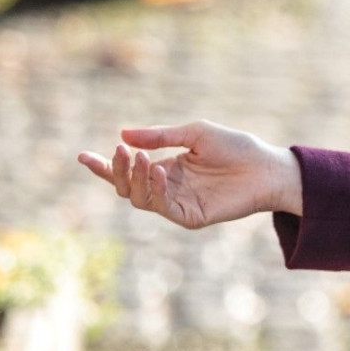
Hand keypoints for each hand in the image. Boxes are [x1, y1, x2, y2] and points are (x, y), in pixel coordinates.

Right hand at [77, 120, 301, 229]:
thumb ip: (161, 136)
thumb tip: (123, 134)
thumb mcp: (195, 134)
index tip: (82, 156)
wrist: (267, 167)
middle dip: (116, 170)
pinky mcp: (190, 217)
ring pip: (138, 198)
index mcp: (167, 168)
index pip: (128, 170)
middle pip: (126, 186)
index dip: (104, 166)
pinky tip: (158, 170)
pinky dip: (154, 189)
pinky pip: (161, 206)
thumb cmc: (236, 147)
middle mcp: (168, 187)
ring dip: (133, 178)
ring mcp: (178, 203)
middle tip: (120, 151)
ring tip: (139, 157)